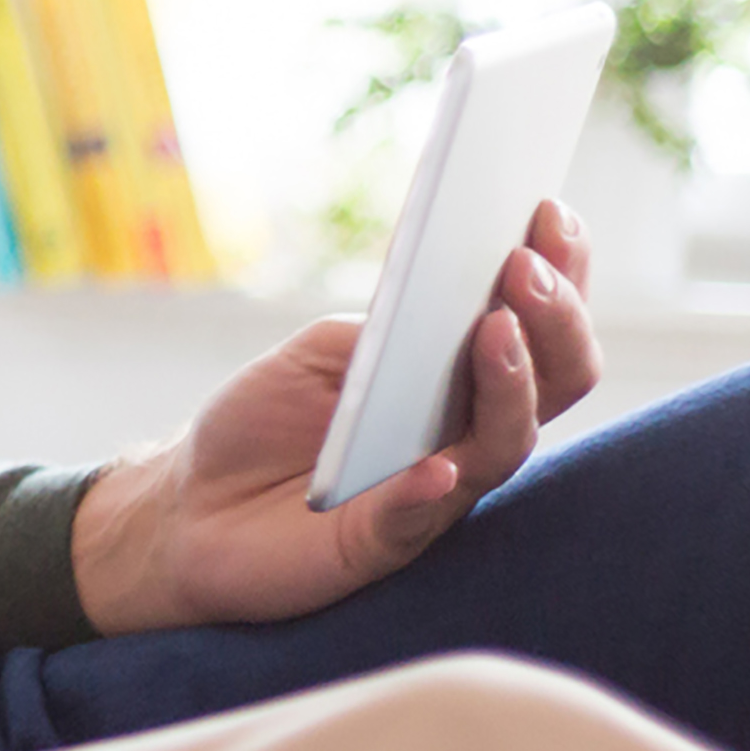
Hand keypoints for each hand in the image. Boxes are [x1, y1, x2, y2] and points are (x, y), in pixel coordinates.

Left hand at [73, 201, 602, 633]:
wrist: (187, 507)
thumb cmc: (262, 421)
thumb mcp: (319, 352)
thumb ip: (381, 328)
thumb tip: (437, 301)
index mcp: (461, 378)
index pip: (538, 325)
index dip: (562, 270)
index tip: (551, 209)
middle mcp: (468, 433)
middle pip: (556, 380)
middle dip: (555, 316)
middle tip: (525, 261)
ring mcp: (435, 491)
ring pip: (507, 442)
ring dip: (510, 382)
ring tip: (494, 326)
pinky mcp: (383, 541)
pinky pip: (420, 513)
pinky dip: (431, 484)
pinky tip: (437, 460)